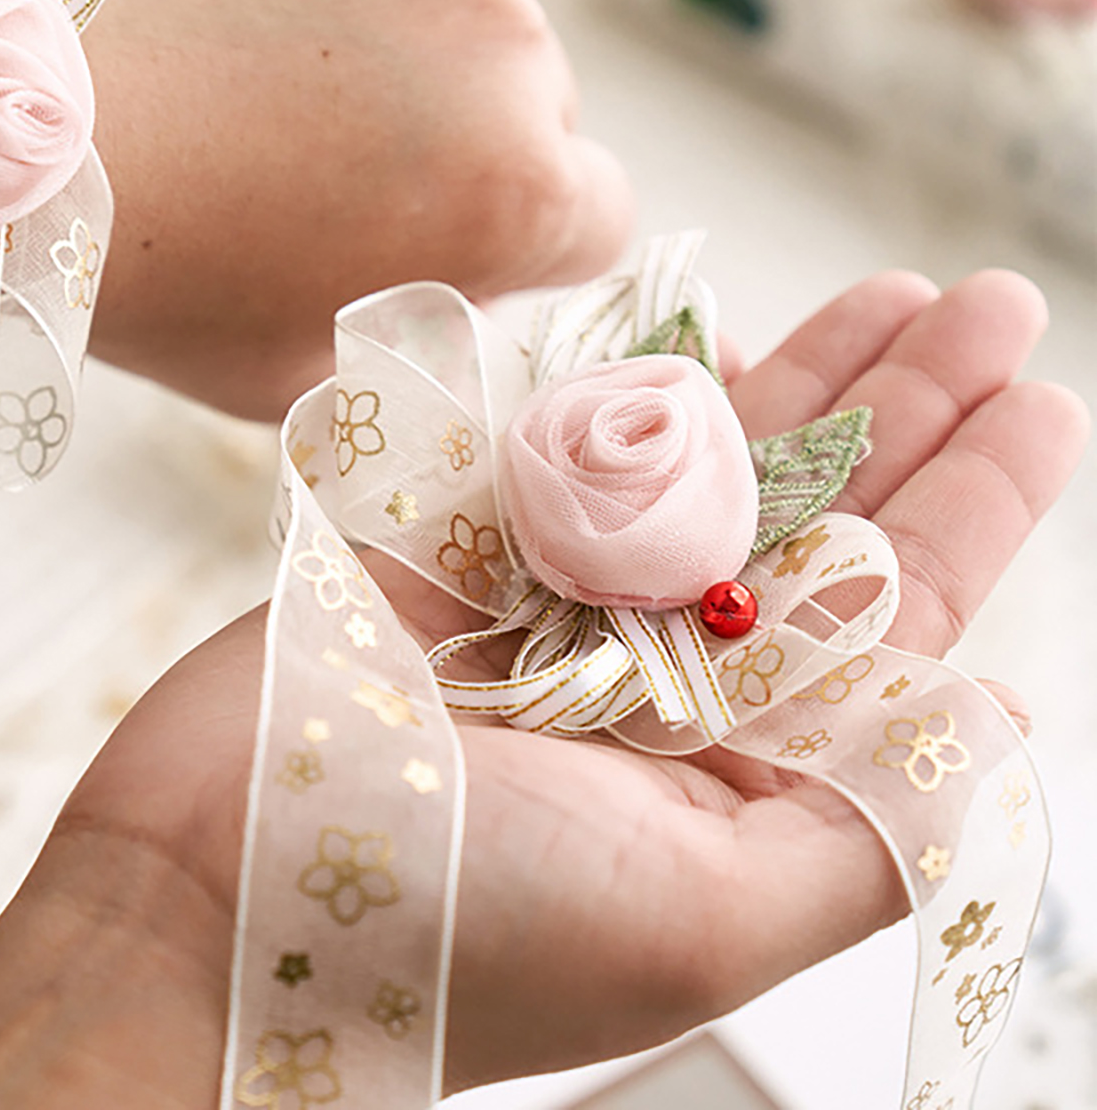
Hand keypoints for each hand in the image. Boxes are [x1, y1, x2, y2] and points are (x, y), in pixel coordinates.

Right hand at [0, 270, 1085, 1104]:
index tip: (1040, 397)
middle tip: (986, 303)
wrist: (212, 889)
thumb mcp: (704, 919)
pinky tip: (715, 328)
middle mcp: (665, 677)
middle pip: (815, 516)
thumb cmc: (458, 931)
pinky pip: (568, 445)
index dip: (975, 499)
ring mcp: (561, 601)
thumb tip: (1000, 717)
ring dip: (795, 376)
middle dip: (906, 407)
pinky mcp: (460, 544)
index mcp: (742, 762)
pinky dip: (638, 384)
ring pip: (706, 465)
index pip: (892, 612)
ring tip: (890, 296)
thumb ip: (866, 828)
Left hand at [85, 0, 633, 417]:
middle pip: (538, 98)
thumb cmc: (130, 263)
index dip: (513, 237)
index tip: (431, 230)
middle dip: (455, 133)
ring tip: (273, 47)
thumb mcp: (284, 375)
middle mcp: (509, 45)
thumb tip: (462, 307)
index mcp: (511, 193)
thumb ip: (411, 346)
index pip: (592, 215)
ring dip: (415, 21)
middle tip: (318, 146)